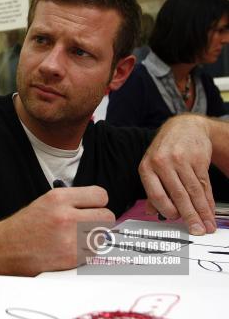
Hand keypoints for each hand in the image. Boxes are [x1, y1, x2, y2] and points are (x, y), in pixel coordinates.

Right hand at [0, 186, 114, 274]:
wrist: (3, 249)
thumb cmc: (23, 227)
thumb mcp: (45, 203)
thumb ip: (72, 202)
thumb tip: (97, 208)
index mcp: (58, 198)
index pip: (100, 195)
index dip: (98, 203)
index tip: (94, 208)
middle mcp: (66, 216)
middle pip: (107, 216)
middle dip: (100, 221)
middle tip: (88, 225)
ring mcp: (69, 238)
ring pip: (102, 237)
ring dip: (93, 239)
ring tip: (76, 239)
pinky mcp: (71, 258)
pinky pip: (93, 254)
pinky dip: (86, 253)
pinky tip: (70, 250)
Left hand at [139, 115, 215, 234]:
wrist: (184, 127)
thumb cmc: (164, 151)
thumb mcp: (151, 166)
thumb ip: (152, 189)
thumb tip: (151, 213)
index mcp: (146, 167)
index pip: (155, 193)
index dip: (166, 209)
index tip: (175, 221)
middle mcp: (162, 163)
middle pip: (178, 194)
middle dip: (189, 216)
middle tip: (197, 231)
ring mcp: (181, 160)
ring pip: (193, 191)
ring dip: (202, 211)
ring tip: (207, 225)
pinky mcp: (198, 159)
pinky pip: (204, 184)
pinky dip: (209, 200)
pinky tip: (211, 210)